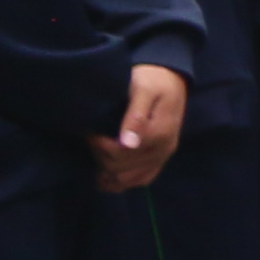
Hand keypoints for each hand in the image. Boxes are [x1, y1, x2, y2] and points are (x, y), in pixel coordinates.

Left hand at [96, 63, 187, 193]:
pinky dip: (120, 181)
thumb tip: (128, 144)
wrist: (170, 77)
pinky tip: (106, 174)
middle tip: (91, 138)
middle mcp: (163, 150)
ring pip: (128, 179)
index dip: (100, 145)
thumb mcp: (144, 90)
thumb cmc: (152, 80)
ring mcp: (162, 157)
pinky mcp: (159, 160)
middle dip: (100, 156)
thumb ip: (136, 116)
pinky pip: (140, 180)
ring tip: (96, 153)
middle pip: (122, 167)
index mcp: (160, 134)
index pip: (122, 153)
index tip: (90, 130)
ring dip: (107, 171)